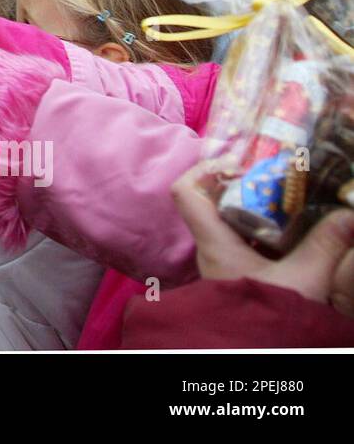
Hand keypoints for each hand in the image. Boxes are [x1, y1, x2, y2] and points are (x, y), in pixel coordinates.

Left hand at [172, 164, 353, 318]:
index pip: (185, 193)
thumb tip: (349, 215)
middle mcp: (212, 250)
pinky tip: (297, 231)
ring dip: (260, 210)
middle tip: (279, 178)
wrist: (262, 357)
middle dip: (245, 186)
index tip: (238, 163)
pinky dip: (268, 232)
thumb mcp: (303, 280)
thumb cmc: (268, 319)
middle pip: (215, 202)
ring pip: (234, 223)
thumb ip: (326, 246)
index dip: (204, 169)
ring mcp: (225, 264)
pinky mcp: (240, 276)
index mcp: (213, 243)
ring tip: (294, 199)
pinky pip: (248, 243)